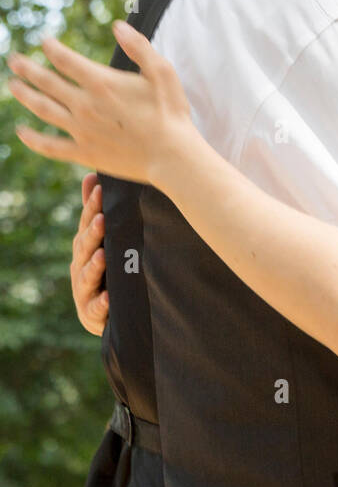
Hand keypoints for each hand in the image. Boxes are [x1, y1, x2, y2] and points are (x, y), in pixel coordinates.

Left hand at [8, 23, 192, 184]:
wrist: (171, 156)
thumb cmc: (171, 112)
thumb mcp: (162, 72)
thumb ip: (139, 47)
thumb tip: (117, 25)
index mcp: (102, 83)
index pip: (66, 60)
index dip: (52, 48)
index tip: (44, 41)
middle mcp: (85, 104)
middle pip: (47, 82)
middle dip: (27, 68)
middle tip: (13, 59)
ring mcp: (80, 130)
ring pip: (43, 109)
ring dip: (25, 95)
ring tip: (12, 85)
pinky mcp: (83, 153)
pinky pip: (50, 146)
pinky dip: (32, 139)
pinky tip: (21, 132)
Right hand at [71, 173, 108, 335]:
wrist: (105, 310)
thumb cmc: (104, 266)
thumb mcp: (99, 238)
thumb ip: (94, 210)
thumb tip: (91, 174)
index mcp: (84, 245)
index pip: (87, 223)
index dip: (92, 207)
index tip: (100, 191)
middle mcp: (80, 265)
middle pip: (85, 247)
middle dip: (93, 233)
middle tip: (103, 219)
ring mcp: (84, 289)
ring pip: (86, 276)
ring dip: (94, 266)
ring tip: (102, 256)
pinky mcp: (91, 313)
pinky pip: (95, 308)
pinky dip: (101, 303)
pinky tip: (107, 298)